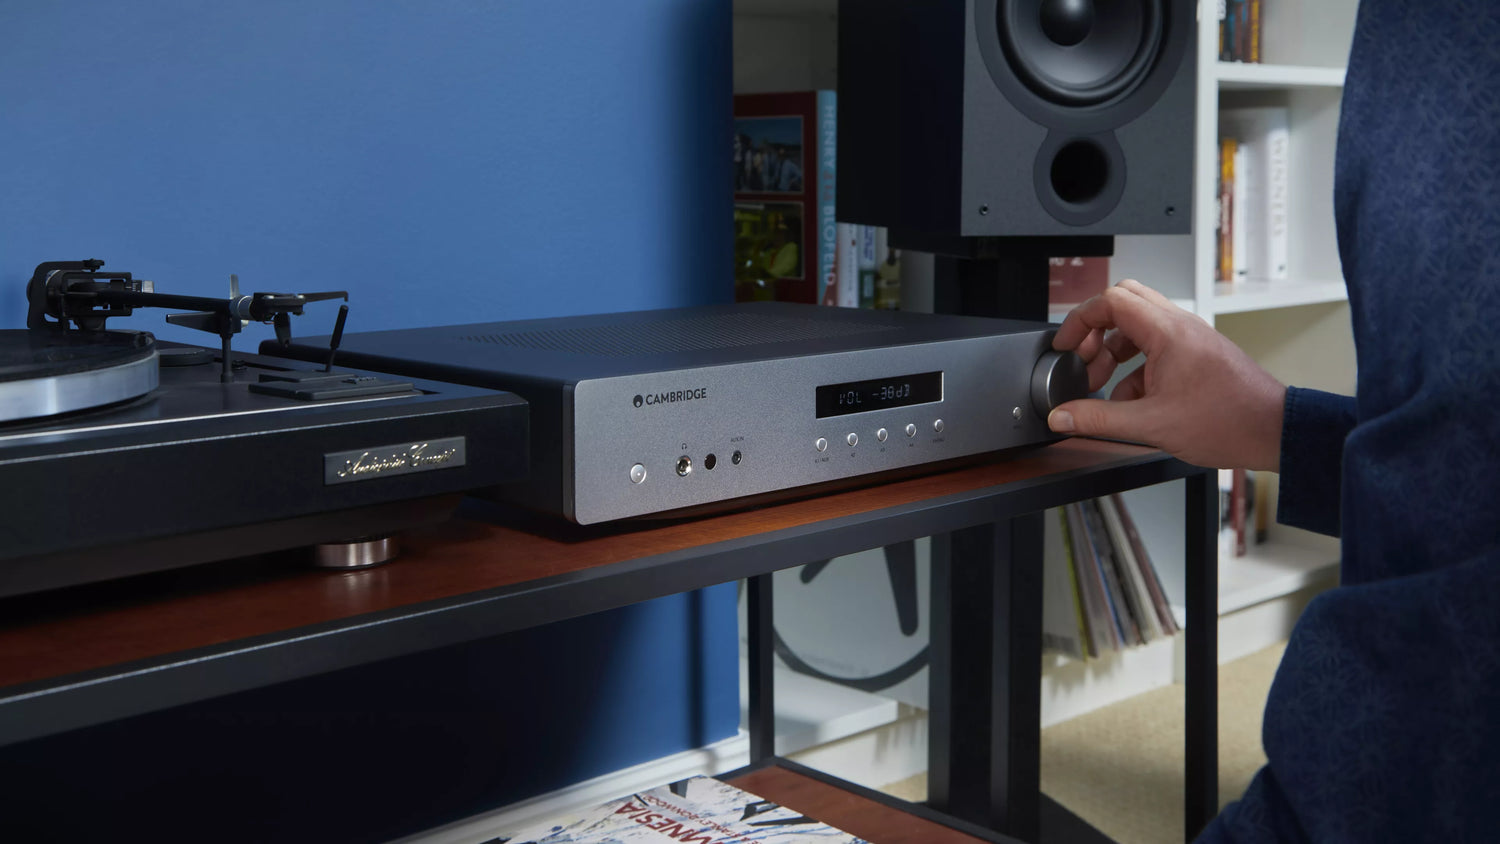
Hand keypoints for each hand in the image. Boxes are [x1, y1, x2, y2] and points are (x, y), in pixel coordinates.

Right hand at [1048, 280, 1286, 470]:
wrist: (1272, 430)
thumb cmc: (1227, 421)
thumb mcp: (1151, 425)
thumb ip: (1099, 419)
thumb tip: (1063, 416)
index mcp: (1167, 332)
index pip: (1110, 301)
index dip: (1079, 320)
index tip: (1066, 345)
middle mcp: (1179, 326)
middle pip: (1124, 302)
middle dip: (1096, 329)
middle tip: (1084, 358)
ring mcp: (1190, 337)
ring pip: (1139, 325)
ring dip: (1115, 350)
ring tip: (1104, 384)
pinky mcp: (1196, 353)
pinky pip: (1156, 347)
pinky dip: (1136, 368)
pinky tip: (1133, 401)